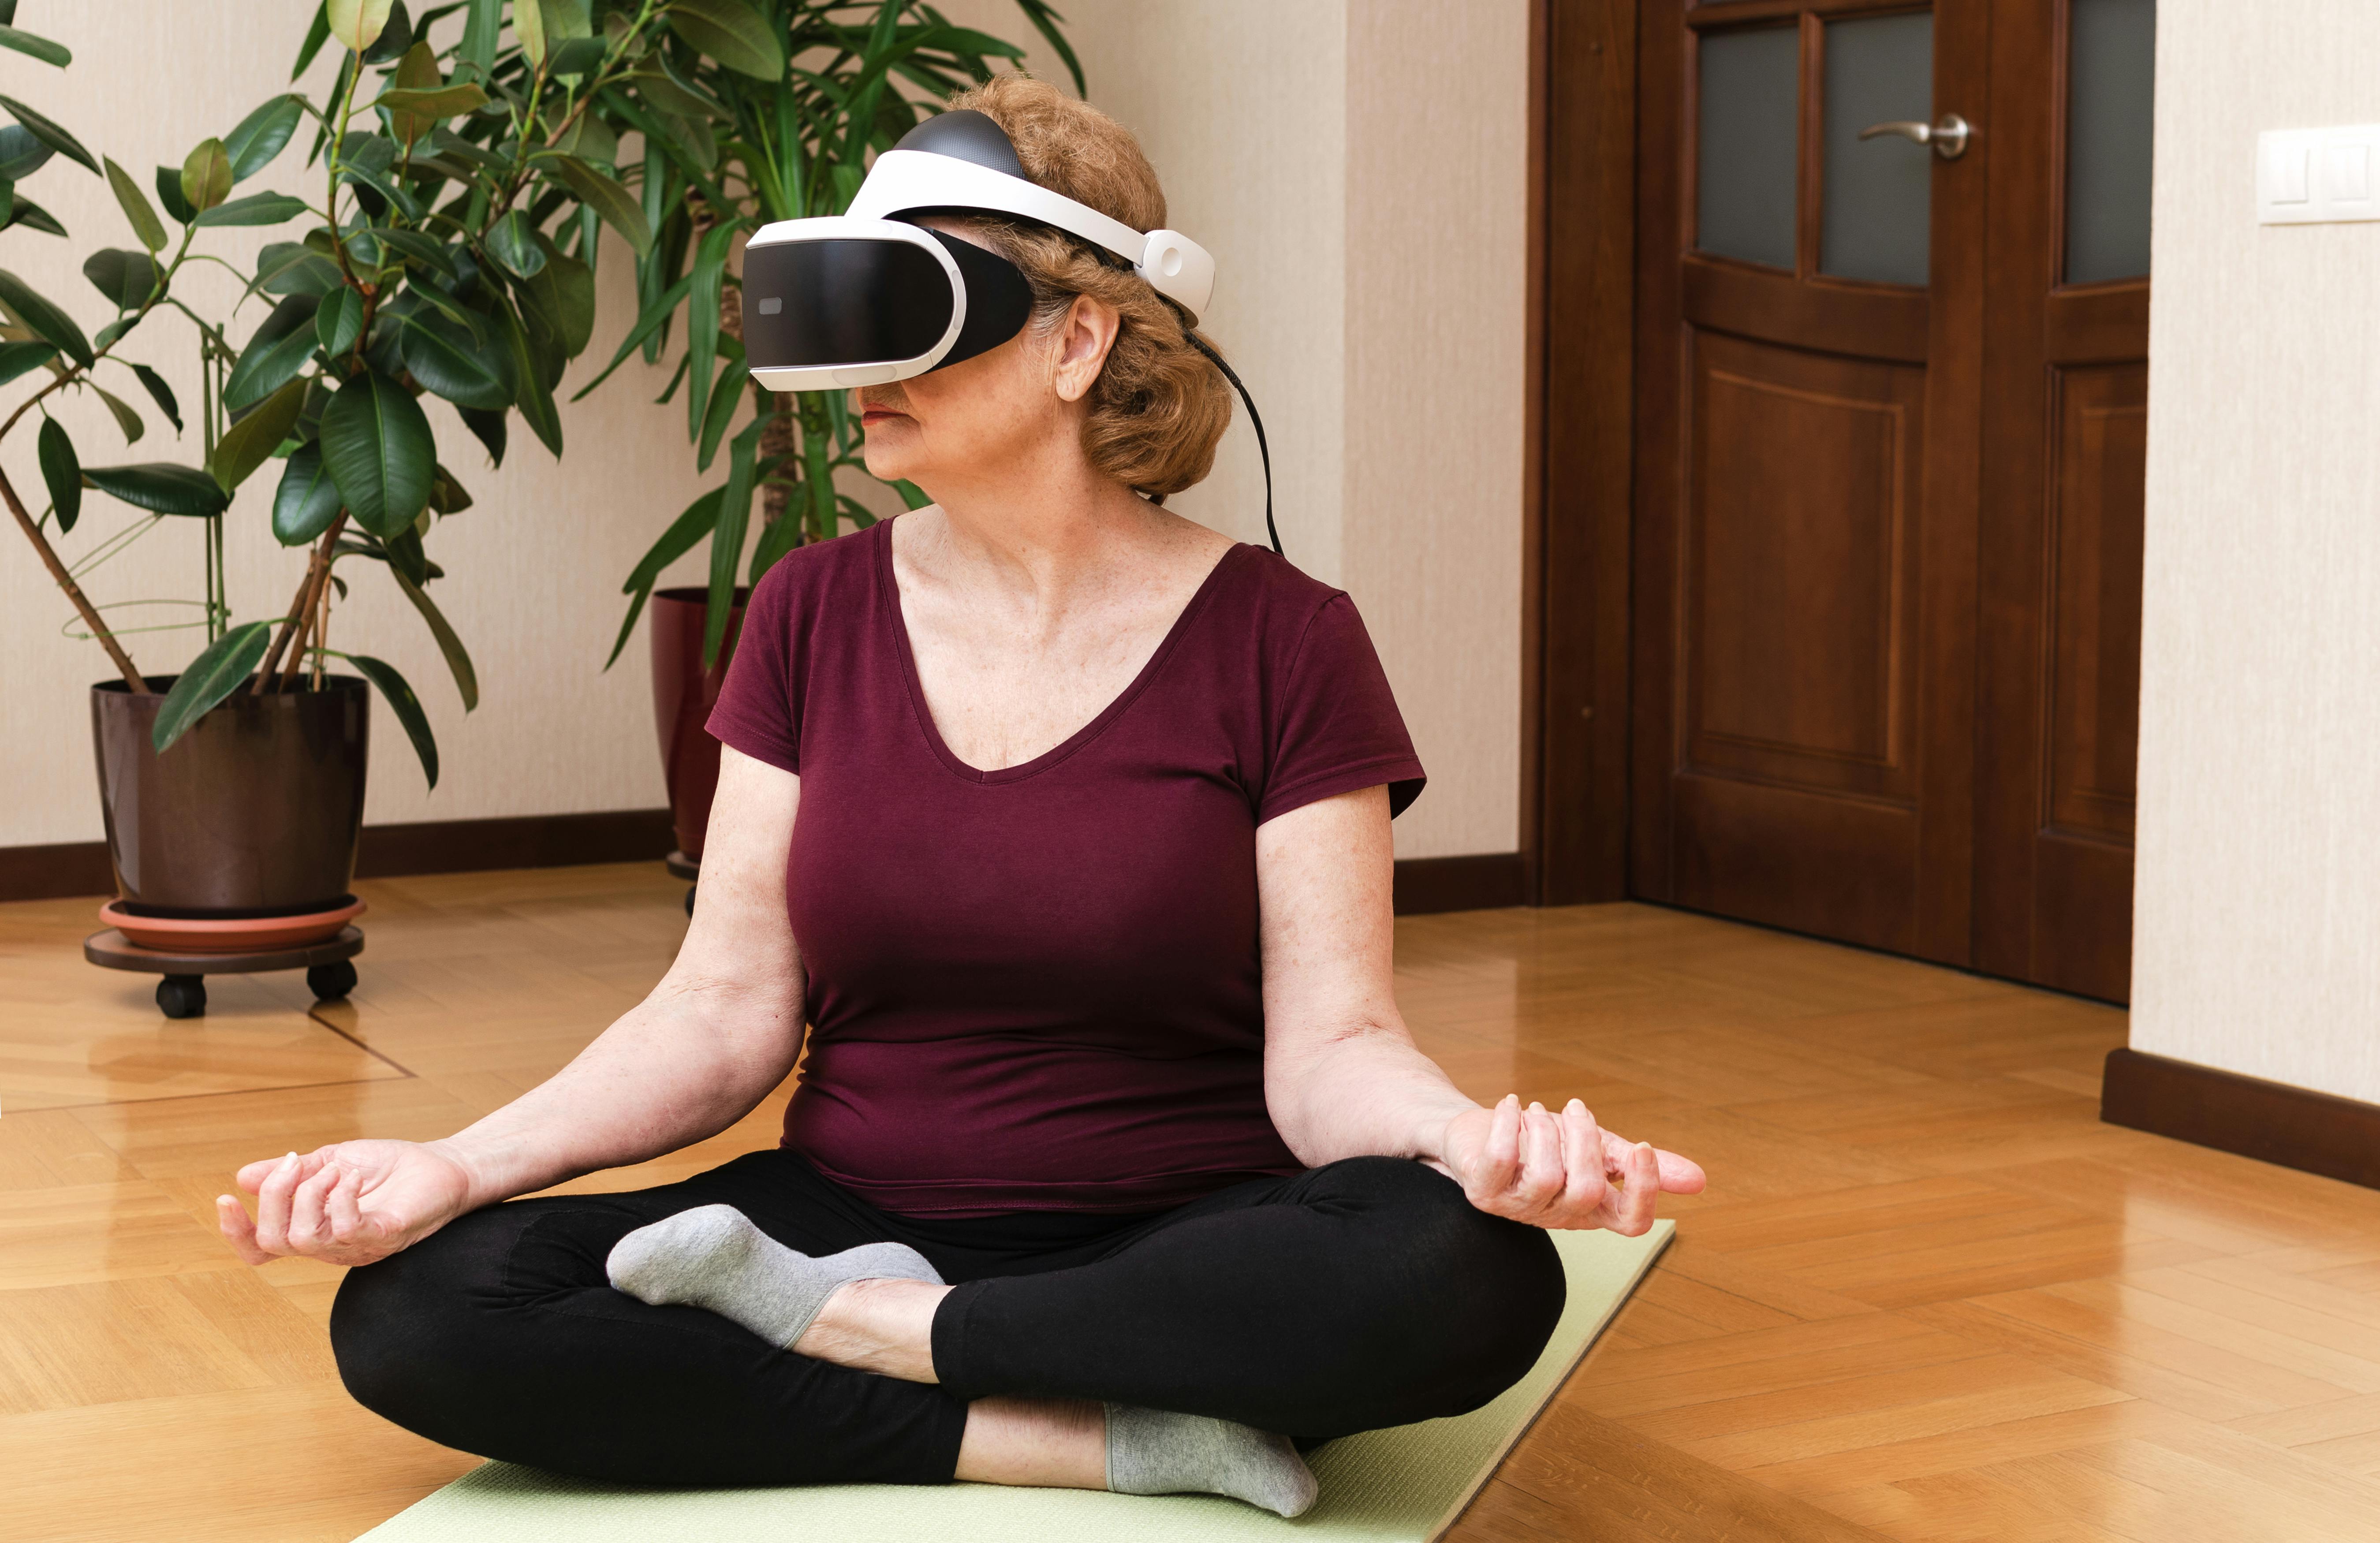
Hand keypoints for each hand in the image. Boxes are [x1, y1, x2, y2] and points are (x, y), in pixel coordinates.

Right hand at [217, 1139, 474, 1267]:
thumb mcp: (331, 1161)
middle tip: (295, 1164)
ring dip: (309, 1194)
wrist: (439, 1165)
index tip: (225, 1198)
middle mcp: (329, 1246)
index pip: (260, 1250)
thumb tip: (243, 1177)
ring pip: (302, 1239)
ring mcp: (355, 1247)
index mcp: (312, 1228)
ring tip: (334, 1170)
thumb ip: (291, 1172)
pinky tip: (351, 1177)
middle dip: (273, 1196)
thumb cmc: (388, 1167)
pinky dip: (340, 1197)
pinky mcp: (383, 1238)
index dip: (235, 1233)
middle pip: (273, 1241)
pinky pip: (346, 1229)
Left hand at [1439, 1095, 1705, 1234]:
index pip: (1630, 1223)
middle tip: (1575, 1109)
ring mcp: (1517, 1209)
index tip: (1641, 1144)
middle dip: (1585, 1141)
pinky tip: (1511, 1105)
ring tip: (1536, 1113)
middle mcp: (1557, 1217)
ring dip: (1547, 1131)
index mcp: (1592, 1210)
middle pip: (1587, 1192)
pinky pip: (1500, 1160)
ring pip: (1546, 1177)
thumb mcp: (1595, 1148)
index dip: (1643, 1189)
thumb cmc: (1542, 1143)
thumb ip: (1638, 1163)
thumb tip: (1699, 1180)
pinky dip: (1508, 1125)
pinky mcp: (1482, 1194)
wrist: (1476, 1135)